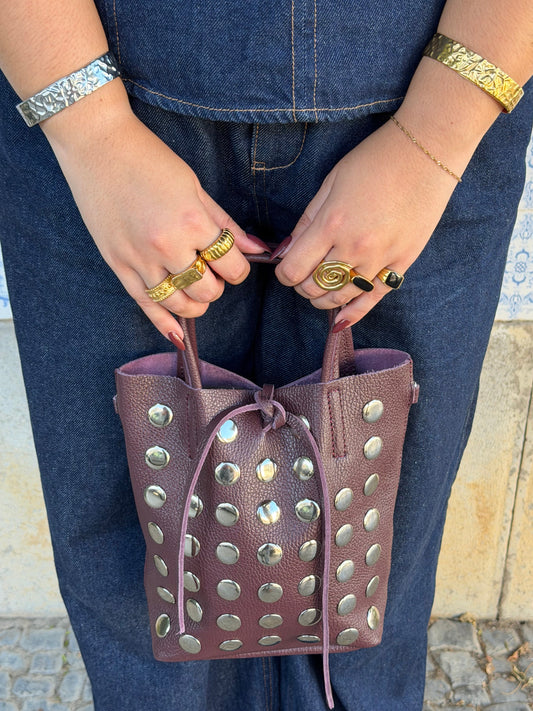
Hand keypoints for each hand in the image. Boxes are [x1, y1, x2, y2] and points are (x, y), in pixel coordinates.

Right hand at [46, 101, 266, 341]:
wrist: (98, 146)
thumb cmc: (149, 160)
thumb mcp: (196, 187)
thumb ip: (225, 224)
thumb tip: (259, 250)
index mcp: (191, 222)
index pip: (231, 265)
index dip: (238, 268)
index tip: (232, 262)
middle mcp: (166, 246)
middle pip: (207, 290)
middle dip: (216, 285)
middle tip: (211, 272)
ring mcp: (139, 260)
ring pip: (179, 304)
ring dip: (195, 304)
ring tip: (196, 290)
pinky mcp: (118, 266)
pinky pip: (146, 305)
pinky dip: (164, 324)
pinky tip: (177, 336)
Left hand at [274, 117, 461, 328]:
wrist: (426, 151)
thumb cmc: (374, 160)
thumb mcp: (330, 183)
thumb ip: (306, 221)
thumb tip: (285, 252)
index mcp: (331, 224)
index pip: (294, 269)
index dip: (284, 273)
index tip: (286, 266)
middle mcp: (354, 247)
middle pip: (315, 287)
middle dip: (302, 286)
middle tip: (304, 275)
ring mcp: (380, 258)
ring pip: (341, 297)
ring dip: (323, 299)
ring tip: (321, 290)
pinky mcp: (402, 263)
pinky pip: (373, 298)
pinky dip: (354, 312)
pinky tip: (341, 320)